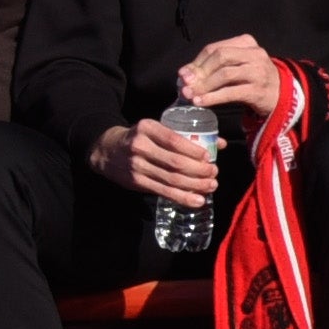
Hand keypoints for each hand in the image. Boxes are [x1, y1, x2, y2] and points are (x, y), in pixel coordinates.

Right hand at [102, 118, 222, 210]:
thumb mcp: (156, 129)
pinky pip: (164, 191)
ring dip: (195, 185)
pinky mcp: (137, 182)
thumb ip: (185, 136)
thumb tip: (221, 144)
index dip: (194, 151)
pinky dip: (183, 197)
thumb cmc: (140, 138)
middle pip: (175, 162)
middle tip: (214, 173)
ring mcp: (137, 165)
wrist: (107, 150)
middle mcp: (140, 146)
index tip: (209, 157)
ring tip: (211, 186)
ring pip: (172, 178)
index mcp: (147, 128)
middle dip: (199, 170)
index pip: (174, 140)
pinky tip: (198, 200)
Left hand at [174, 37, 289, 117]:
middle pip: (220, 57)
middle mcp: (254, 54)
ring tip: (190, 95)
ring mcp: (258, 72)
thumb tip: (185, 73)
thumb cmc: (253, 78)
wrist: (282, 95)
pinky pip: (231, 92)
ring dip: (204, 86)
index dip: (196, 61)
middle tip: (185, 84)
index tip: (183, 73)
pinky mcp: (258, 90)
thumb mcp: (236, 66)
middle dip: (199, 71)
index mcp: (246, 42)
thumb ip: (213, 66)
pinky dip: (213, 97)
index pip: (215, 48)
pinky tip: (201, 102)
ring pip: (225, 74)